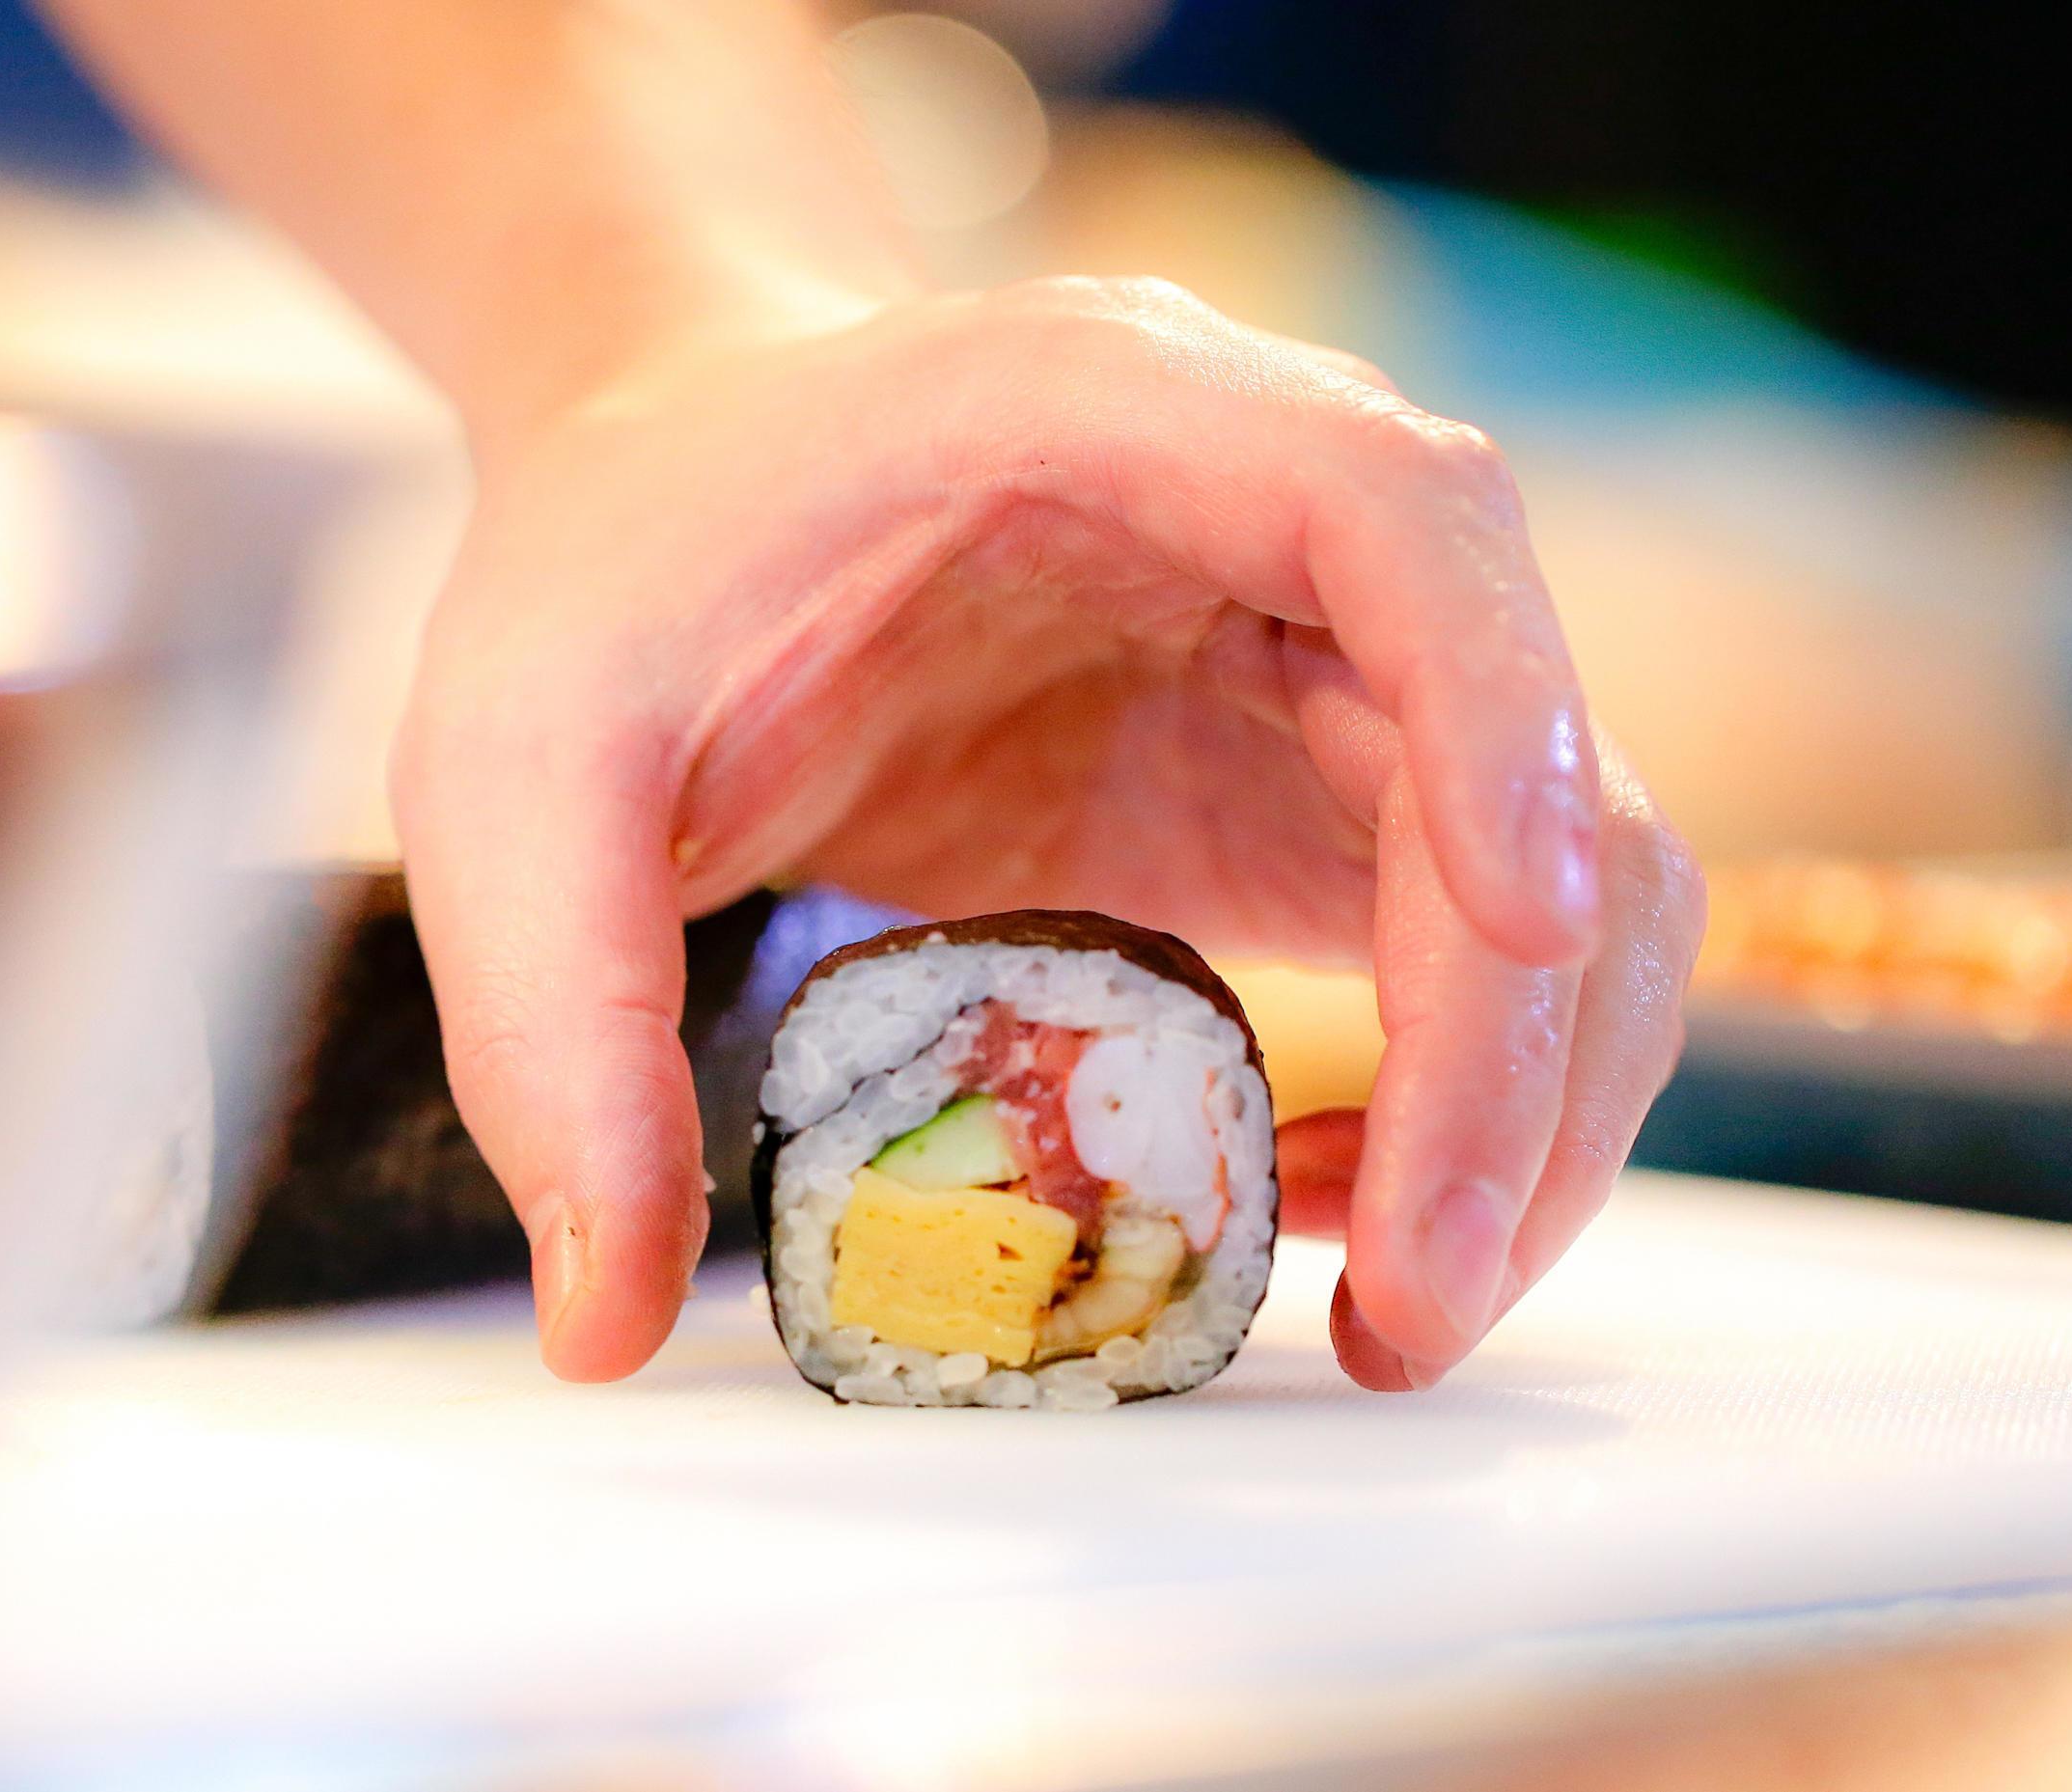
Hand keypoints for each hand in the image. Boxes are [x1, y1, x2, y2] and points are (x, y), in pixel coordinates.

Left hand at [393, 276, 1705, 1390]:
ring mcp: (1313, 650)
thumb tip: (603, 1323)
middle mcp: (1266, 511)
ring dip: (1525, 1099)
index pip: (1396, 510)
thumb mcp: (515, 777)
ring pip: (1557, 868)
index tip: (1507, 930)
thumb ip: (552, 1028)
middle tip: (1414, 1298)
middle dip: (1514, 1042)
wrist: (668, 486)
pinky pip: (1469, 945)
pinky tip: (1292, 1207)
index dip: (1496, 710)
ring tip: (1381, 1300)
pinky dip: (1447, 1097)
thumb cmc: (617, 573)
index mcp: (1106, 409)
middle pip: (1527, 746)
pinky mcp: (1304, 781)